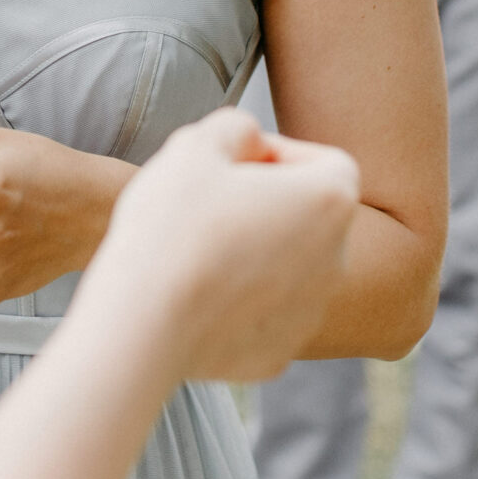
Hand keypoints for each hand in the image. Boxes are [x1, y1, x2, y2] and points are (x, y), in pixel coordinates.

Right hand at [73, 110, 358, 384]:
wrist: (141, 322)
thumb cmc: (172, 225)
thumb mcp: (196, 143)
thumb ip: (236, 126)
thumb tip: (250, 140)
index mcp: (330, 201)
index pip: (328, 162)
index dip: (282, 153)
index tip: (238, 163)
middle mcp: (336, 260)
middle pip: (311, 217)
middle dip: (270, 204)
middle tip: (212, 202)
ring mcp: (310, 312)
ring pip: (290, 268)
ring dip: (256, 252)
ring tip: (198, 249)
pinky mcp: (280, 352)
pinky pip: (265, 314)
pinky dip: (240, 300)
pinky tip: (195, 293)